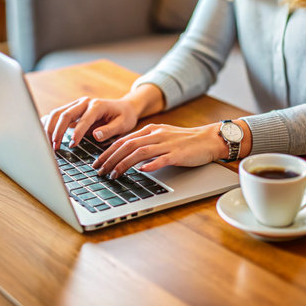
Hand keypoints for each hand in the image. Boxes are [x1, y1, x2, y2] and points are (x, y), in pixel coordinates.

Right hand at [44, 96, 138, 148]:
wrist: (125, 107)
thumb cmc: (125, 117)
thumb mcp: (123, 124)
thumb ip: (109, 130)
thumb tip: (96, 136)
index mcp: (97, 106)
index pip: (84, 119)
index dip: (77, 132)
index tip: (72, 144)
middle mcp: (84, 103)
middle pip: (65, 114)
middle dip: (57, 130)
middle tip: (54, 147)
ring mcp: (77, 105)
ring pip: (57, 113)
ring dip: (50, 128)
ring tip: (48, 144)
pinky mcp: (73, 110)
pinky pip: (57, 115)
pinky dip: (49, 123)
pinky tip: (44, 134)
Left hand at [92, 123, 224, 178]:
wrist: (208, 139)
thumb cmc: (184, 140)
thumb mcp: (161, 136)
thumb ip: (145, 142)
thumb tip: (126, 153)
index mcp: (150, 130)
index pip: (123, 140)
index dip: (108, 152)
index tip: (98, 163)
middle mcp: (156, 135)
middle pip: (128, 145)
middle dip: (111, 159)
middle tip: (100, 171)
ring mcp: (166, 144)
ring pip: (140, 152)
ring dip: (124, 163)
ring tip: (113, 174)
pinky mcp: (177, 154)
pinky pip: (161, 158)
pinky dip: (150, 164)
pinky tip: (141, 171)